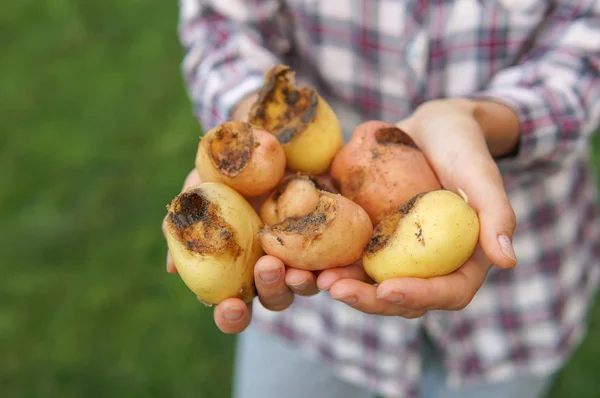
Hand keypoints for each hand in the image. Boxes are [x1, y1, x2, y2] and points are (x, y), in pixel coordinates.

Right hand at [162, 169, 319, 333]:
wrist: (272, 136)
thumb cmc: (230, 168)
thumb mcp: (201, 188)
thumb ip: (188, 224)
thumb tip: (173, 269)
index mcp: (238, 267)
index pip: (233, 306)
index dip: (231, 316)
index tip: (231, 307)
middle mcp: (270, 267)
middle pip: (273, 298)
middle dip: (271, 289)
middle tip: (268, 266)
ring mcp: (301, 255)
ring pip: (304, 285)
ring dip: (301, 282)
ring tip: (298, 264)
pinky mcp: (329, 239)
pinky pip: (334, 261)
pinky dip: (332, 267)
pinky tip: (329, 260)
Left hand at [319, 98, 517, 315]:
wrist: (428, 127)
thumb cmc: (462, 145)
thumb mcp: (479, 171)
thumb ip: (496, 212)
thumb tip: (508, 261)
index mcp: (462, 259)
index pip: (447, 292)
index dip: (418, 296)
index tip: (387, 289)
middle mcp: (426, 264)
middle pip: (400, 296)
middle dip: (366, 299)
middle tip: (335, 289)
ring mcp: (395, 254)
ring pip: (368, 282)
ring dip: (339, 284)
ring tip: (310, 278)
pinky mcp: (369, 238)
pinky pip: (347, 255)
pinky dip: (325, 258)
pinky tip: (299, 254)